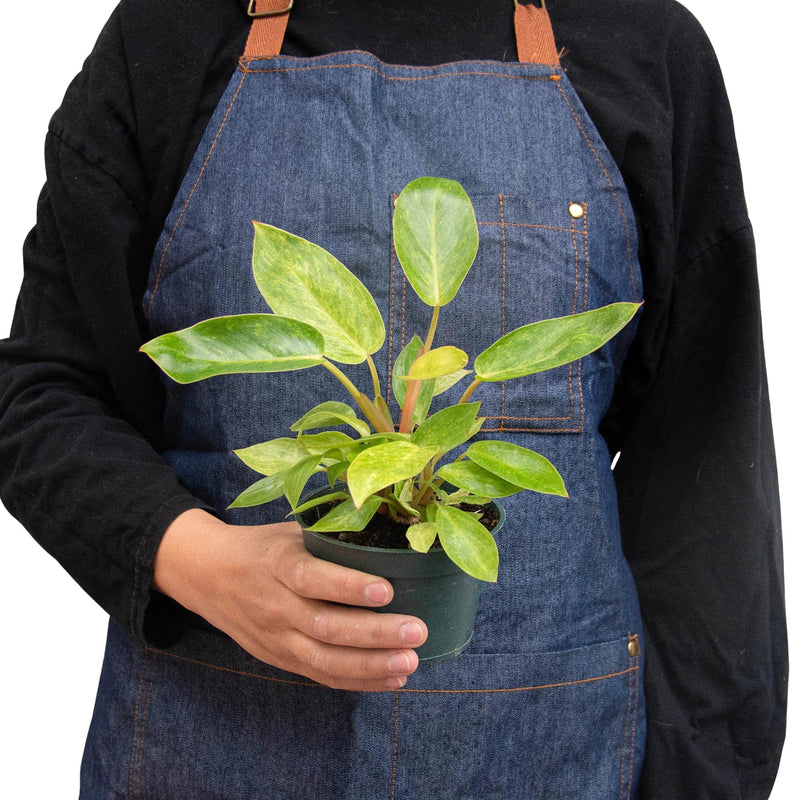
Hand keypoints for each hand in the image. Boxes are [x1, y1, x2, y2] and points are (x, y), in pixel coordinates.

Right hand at [152, 508, 427, 690]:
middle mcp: (274, 604)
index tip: (386, 589)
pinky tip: (392, 680)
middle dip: (374, 633)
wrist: (205, 575)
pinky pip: (321, 675)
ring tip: (410, 662)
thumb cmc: (261, 547)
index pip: (311, 578)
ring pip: (324, 659)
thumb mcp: (289, 532)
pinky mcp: (279, 659)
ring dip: (371, 665)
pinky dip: (358, 681)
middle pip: (325, 626)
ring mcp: (275, 637)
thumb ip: (329, 537)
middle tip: (416, 630)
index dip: (348, 586)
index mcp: (277, 564)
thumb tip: (390, 530)